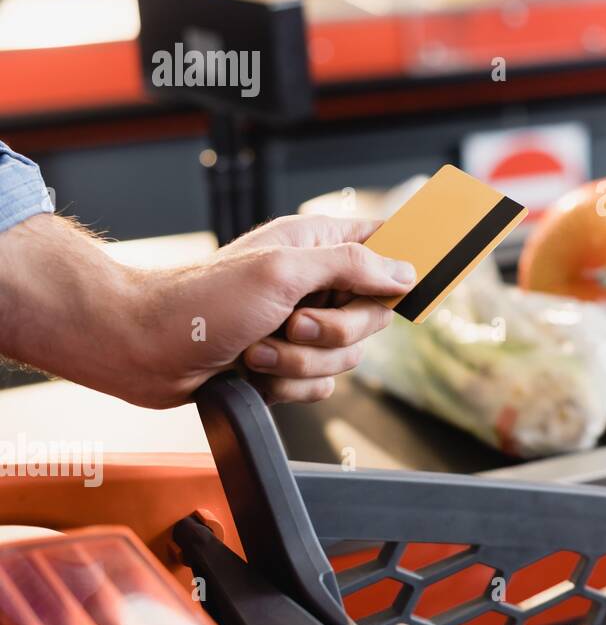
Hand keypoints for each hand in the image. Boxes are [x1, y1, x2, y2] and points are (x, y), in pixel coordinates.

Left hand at [125, 215, 414, 406]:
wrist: (143, 350)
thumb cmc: (199, 301)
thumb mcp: (283, 272)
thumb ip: (352, 266)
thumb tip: (404, 271)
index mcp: (317, 242)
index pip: (388, 240)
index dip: (412, 256)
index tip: (444, 264)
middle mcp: (315, 280)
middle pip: (376, 311)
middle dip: (336, 330)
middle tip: (294, 323)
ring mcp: (301, 322)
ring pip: (349, 353)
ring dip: (303, 360)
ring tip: (258, 349)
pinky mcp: (287, 361)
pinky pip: (324, 382)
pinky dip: (291, 384)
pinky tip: (255, 371)